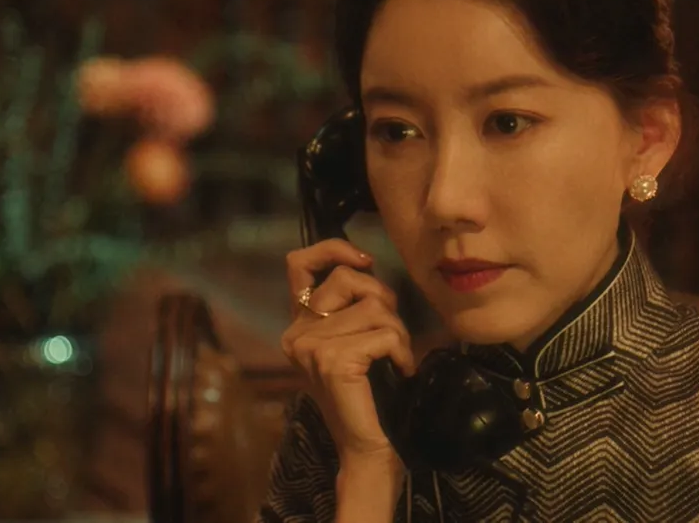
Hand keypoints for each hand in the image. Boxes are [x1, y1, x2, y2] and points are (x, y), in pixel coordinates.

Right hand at [281, 239, 415, 464]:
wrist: (367, 449)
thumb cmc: (371, 395)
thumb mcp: (357, 339)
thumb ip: (352, 305)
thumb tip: (365, 264)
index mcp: (298, 326)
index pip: (299, 263)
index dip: (332, 249)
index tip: (364, 260)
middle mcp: (296, 334)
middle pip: (348, 280)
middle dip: (382, 299)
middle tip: (391, 334)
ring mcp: (310, 348)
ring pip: (373, 307)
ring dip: (398, 331)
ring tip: (396, 358)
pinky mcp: (333, 361)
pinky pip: (384, 333)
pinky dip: (402, 349)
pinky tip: (401, 370)